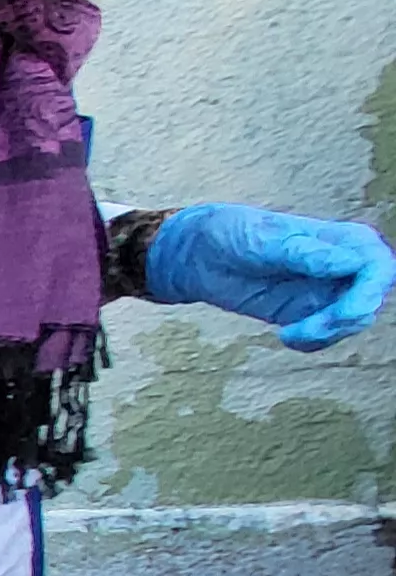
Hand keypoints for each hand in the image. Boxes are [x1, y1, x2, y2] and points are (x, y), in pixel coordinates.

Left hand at [147, 205, 393, 351]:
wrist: (197, 254)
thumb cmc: (232, 233)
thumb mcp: (264, 239)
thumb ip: (305, 252)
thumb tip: (349, 262)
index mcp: (340, 239)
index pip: (377, 265)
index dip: (371, 289)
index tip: (347, 309)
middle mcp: (340, 266)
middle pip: (369, 298)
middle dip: (347, 318)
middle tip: (311, 328)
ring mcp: (324, 291)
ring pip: (350, 321)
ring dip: (327, 334)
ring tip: (290, 333)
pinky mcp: (305, 312)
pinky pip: (324, 335)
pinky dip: (312, 342)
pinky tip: (285, 336)